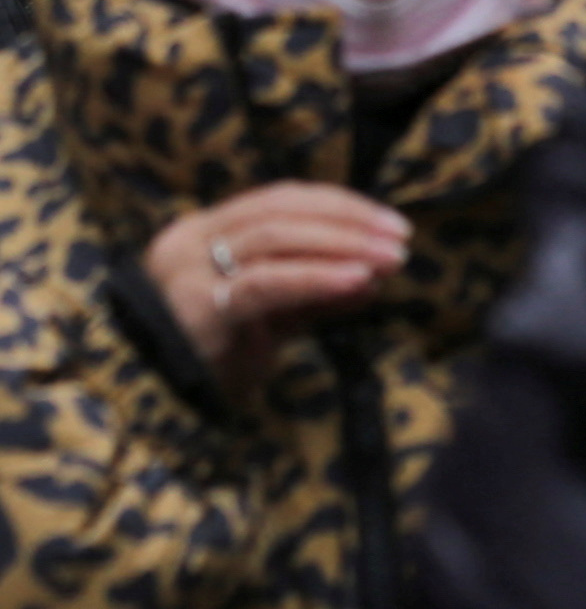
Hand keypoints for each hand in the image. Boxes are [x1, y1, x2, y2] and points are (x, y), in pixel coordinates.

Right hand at [143, 184, 409, 395]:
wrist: (161, 408)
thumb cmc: (216, 356)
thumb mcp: (275, 315)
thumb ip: (320, 290)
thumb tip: (378, 273)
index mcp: (205, 230)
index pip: (280, 199)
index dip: (340, 204)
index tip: (390, 222)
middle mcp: (190, 241)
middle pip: (280, 210)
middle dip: (349, 220)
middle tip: (400, 238)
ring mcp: (186, 271)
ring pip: (274, 238)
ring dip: (341, 244)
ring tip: (389, 259)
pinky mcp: (195, 306)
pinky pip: (265, 282)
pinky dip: (316, 277)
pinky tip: (357, 281)